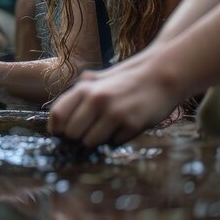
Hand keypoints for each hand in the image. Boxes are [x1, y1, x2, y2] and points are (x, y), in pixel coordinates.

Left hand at [47, 48, 183, 146]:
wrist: (162, 75)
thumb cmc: (130, 78)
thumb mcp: (101, 79)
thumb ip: (81, 91)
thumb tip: (60, 111)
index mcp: (85, 88)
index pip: (57, 114)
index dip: (56, 128)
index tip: (61, 133)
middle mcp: (96, 100)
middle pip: (71, 134)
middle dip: (78, 136)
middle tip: (89, 131)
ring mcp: (114, 113)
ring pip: (90, 142)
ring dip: (98, 139)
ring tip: (109, 126)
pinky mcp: (131, 124)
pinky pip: (113, 143)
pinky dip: (117, 138)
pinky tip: (125, 125)